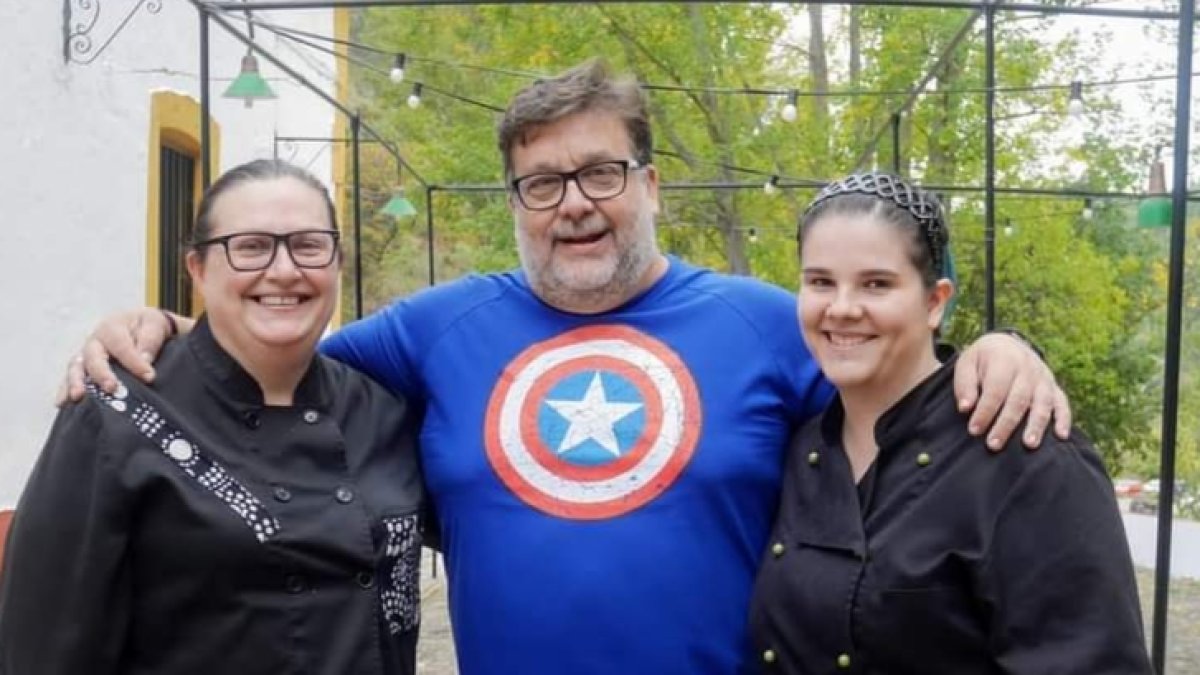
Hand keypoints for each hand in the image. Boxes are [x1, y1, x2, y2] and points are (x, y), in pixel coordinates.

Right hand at [56, 309, 188, 404]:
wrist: (139, 326)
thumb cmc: (146, 326)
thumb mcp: (154, 324)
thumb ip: (150, 340)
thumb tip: (145, 360)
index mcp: (112, 327)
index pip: (121, 345)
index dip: (134, 362)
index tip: (149, 377)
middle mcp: (95, 342)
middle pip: (93, 357)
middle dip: (101, 374)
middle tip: (111, 388)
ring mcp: (86, 356)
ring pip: (76, 368)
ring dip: (76, 383)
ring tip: (77, 397)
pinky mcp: (83, 368)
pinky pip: (70, 379)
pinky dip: (65, 390)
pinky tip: (63, 403)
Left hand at [953, 333, 1071, 450]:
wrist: (1007, 344)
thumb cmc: (983, 360)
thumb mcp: (967, 364)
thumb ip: (965, 385)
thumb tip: (965, 408)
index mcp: (1004, 360)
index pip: (995, 390)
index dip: (984, 411)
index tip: (974, 430)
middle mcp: (1027, 369)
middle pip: (1018, 399)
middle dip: (1006, 424)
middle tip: (994, 445)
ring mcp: (1043, 378)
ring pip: (1043, 403)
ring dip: (1036, 425)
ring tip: (1029, 445)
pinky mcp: (1054, 387)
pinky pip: (1062, 403)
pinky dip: (1063, 419)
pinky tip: (1061, 436)